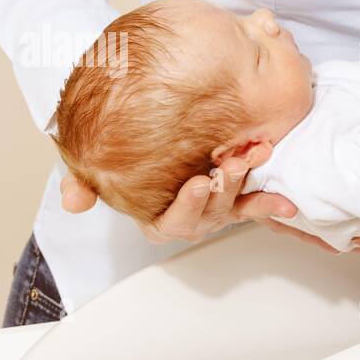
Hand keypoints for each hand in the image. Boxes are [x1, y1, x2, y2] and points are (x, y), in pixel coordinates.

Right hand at [60, 141, 301, 243]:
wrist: (150, 137)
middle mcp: (192, 218)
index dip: (186, 206)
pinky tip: (287, 204)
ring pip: (236, 201)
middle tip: (229, 166)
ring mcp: (218, 207)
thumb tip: (72, 201)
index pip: (171, 221)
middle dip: (223, 189)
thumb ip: (83, 183)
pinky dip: (271, 203)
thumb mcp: (97, 169)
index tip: (196, 183)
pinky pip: (256, 202)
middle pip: (210, 212)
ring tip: (254, 158)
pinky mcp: (238, 194)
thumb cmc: (125, 161)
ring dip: (247, 182)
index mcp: (158, 219)